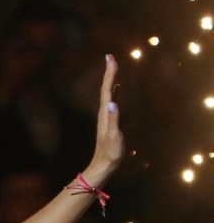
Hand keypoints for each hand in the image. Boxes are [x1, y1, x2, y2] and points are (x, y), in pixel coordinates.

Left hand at [82, 54, 123, 186]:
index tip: (111, 58)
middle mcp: (104, 113)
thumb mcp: (114, 136)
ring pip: (108, 93)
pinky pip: (112, 101)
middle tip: (111, 57)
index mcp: (105, 114)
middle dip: (109, 72)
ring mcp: (106, 117)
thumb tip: (113, 102)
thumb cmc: (110, 153)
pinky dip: (115, 92)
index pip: (106, 89)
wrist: (103, 165)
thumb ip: (114, 120)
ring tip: (114, 67)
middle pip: (106, 88)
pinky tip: (118, 89)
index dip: (109, 74)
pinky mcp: (110, 122)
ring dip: (111, 80)